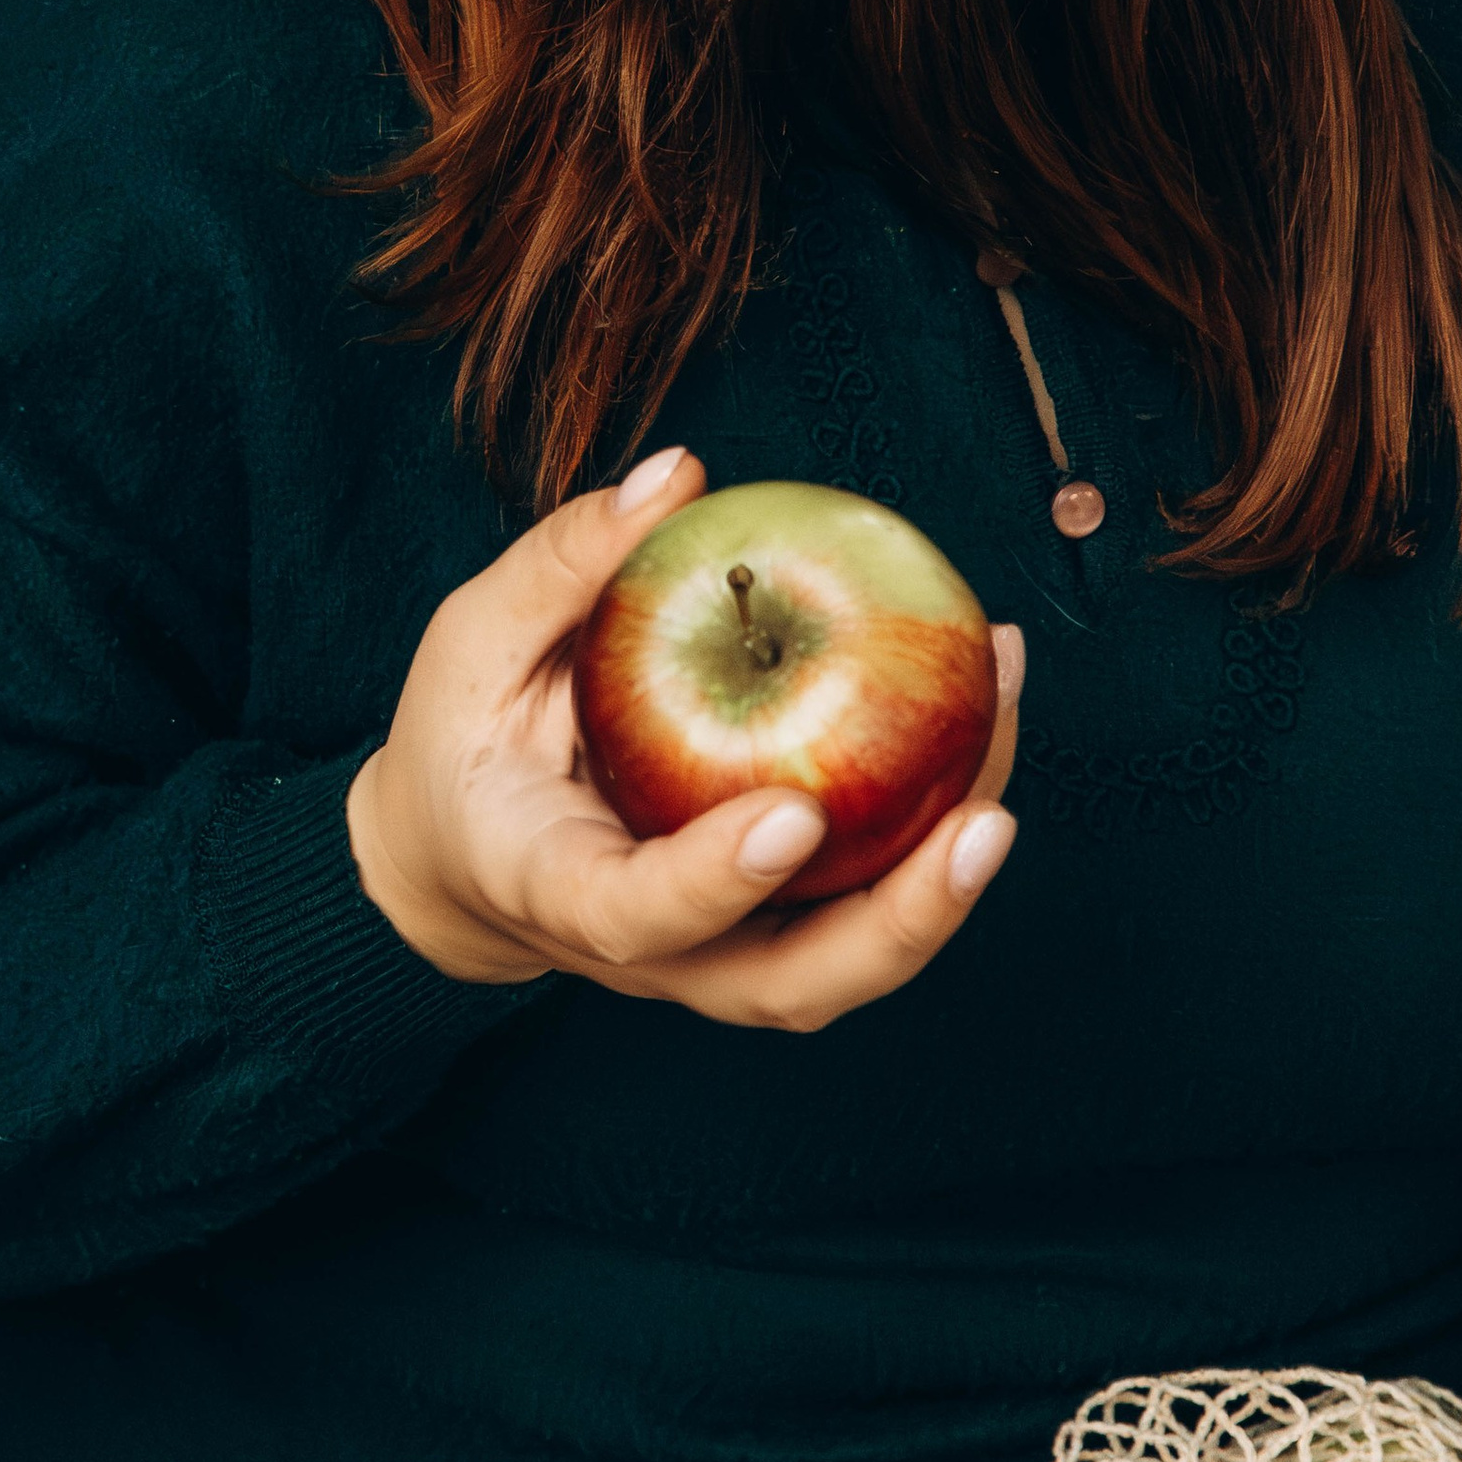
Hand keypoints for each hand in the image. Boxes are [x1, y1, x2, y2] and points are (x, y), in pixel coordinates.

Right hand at [346, 446, 1021, 1027]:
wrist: (458, 863)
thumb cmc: (460, 745)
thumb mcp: (470, 643)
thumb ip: (562, 565)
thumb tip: (677, 476)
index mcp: (556, 889)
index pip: (637, 916)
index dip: (716, 882)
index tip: (791, 817)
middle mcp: (652, 953)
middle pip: (789, 985)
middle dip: (903, 921)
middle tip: (983, 820)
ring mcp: (719, 953)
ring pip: (850, 956)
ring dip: (949, 870)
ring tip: (1003, 718)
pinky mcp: (770, 923)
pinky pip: (868, 893)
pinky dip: (938, 817)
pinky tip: (983, 702)